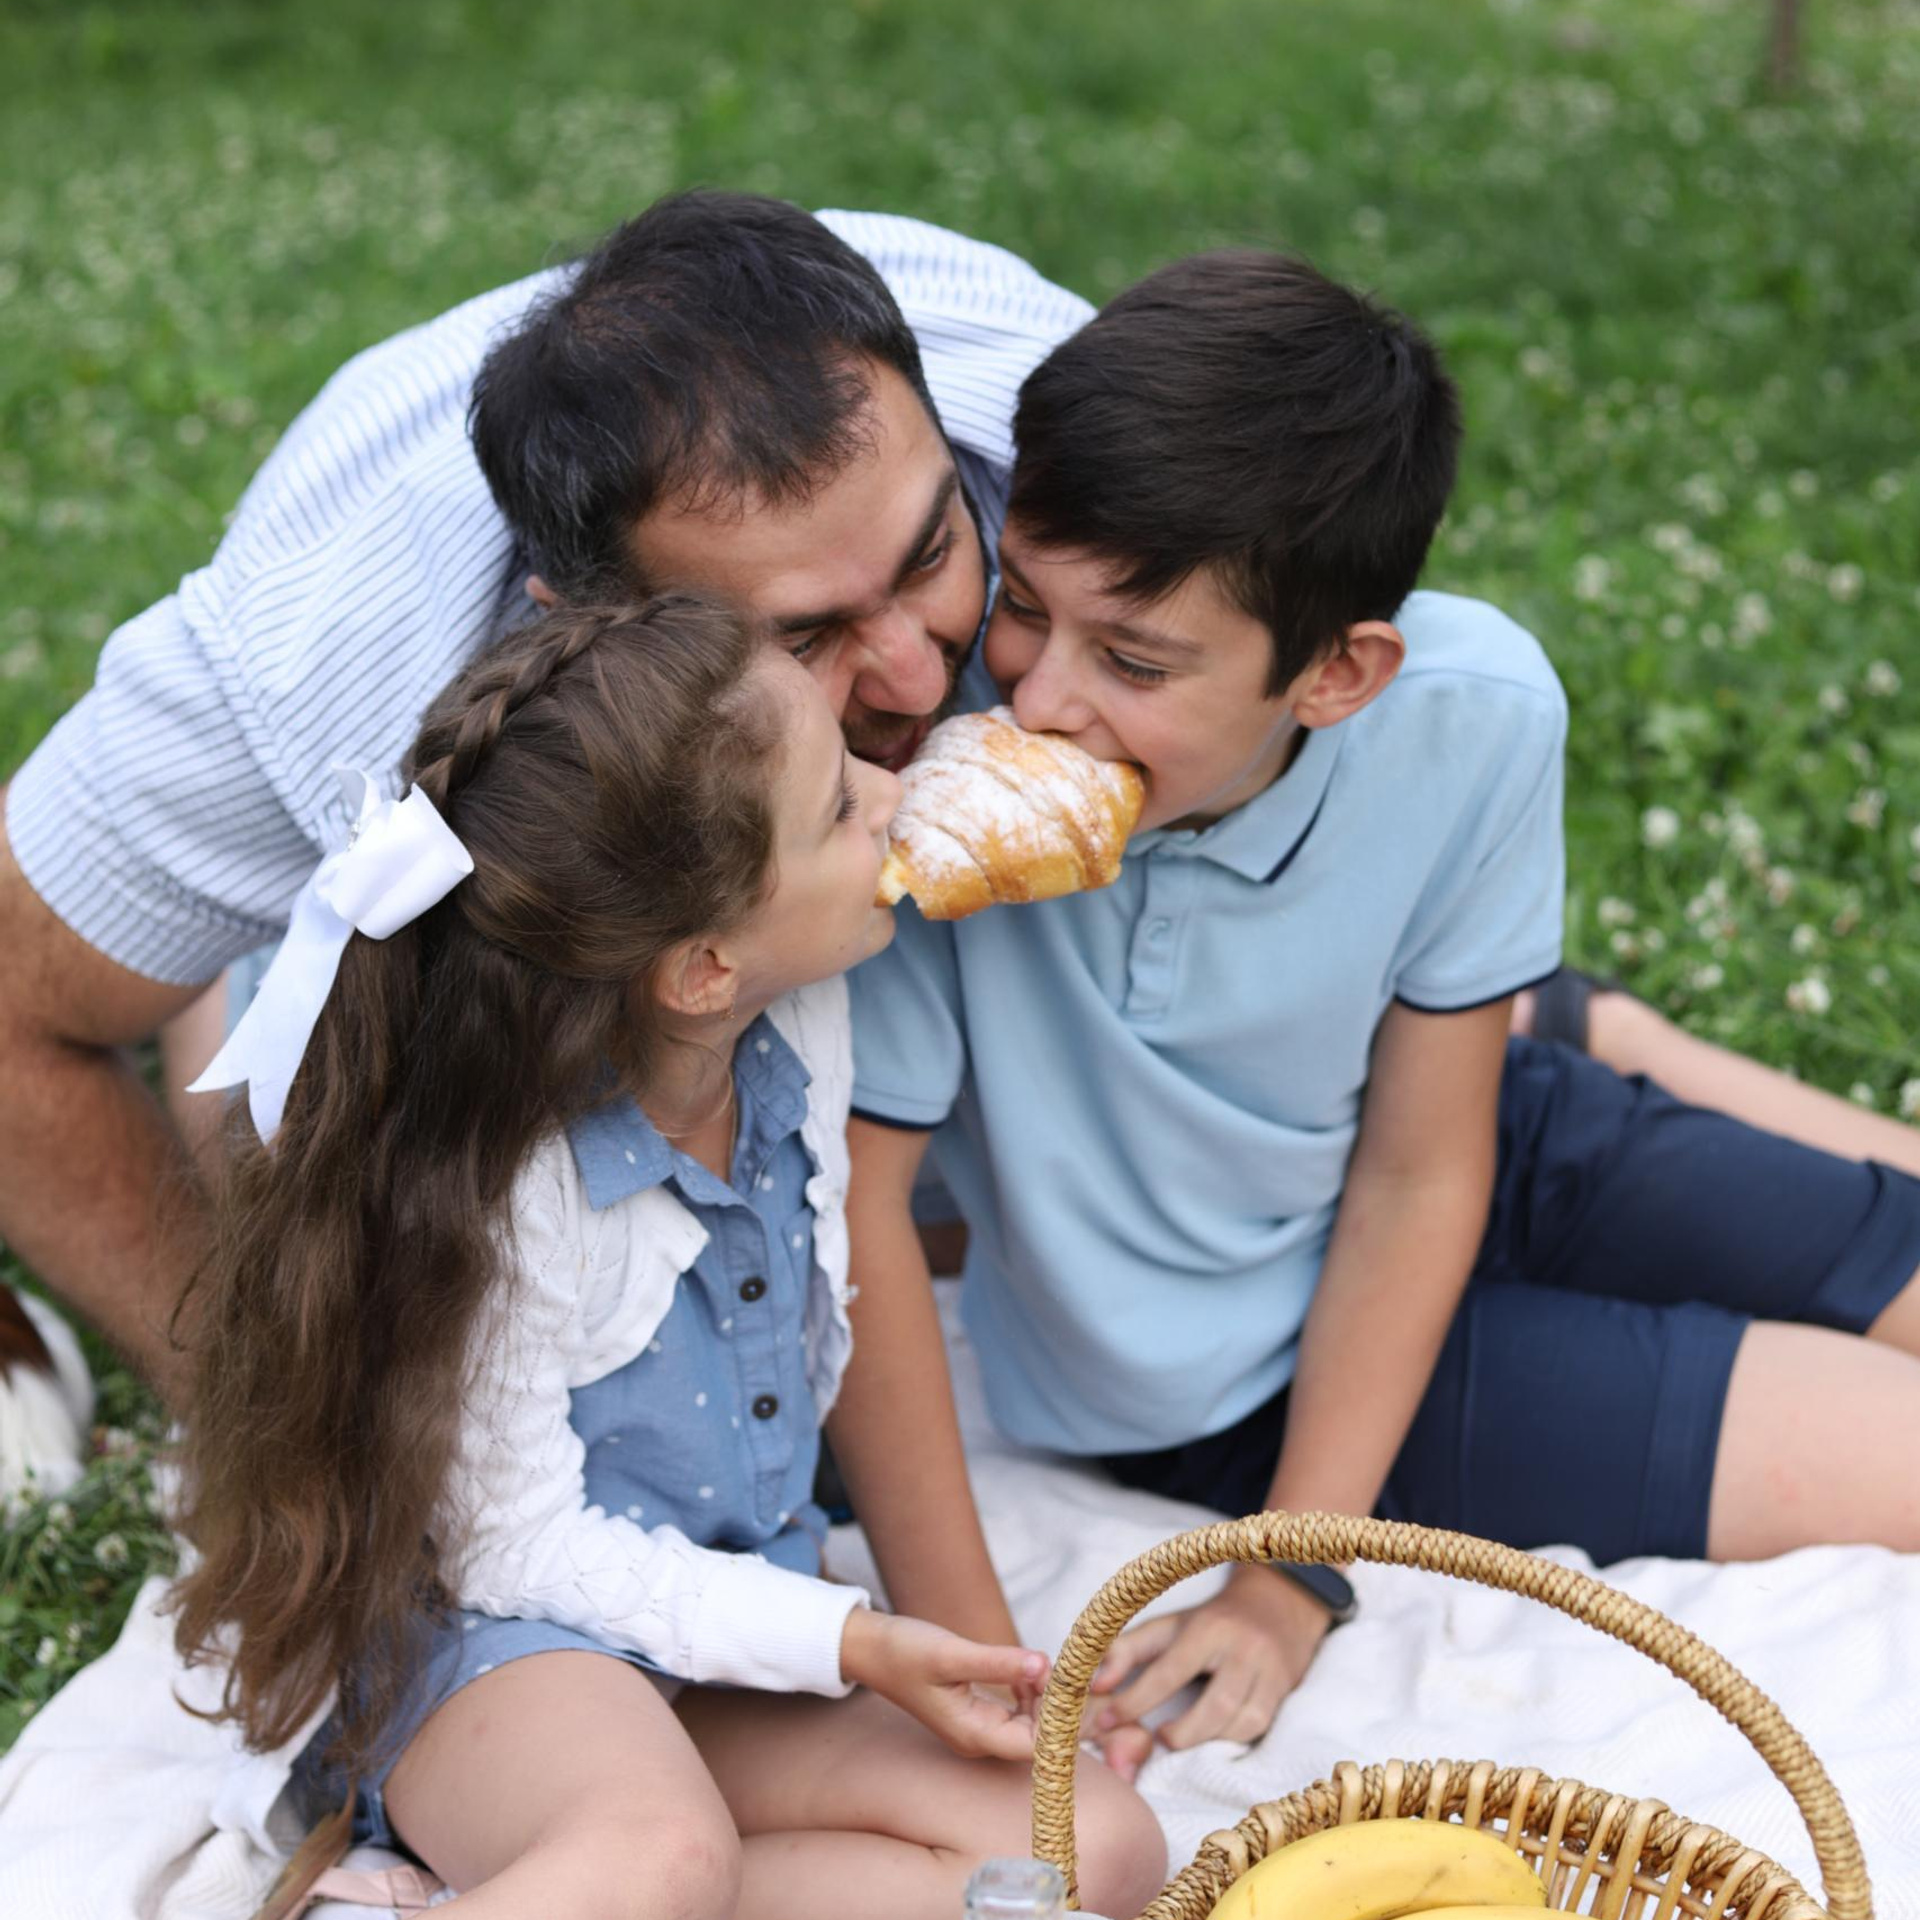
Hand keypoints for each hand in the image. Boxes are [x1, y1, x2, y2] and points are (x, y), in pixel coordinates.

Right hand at [840, 1607, 1049, 1760]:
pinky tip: (1026, 1666)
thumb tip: (1046, 1666)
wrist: (871, 1647)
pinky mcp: (975, 1710)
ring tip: (1044, 1663)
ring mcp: (976, 1726)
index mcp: (974, 1734)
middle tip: (1063, 1668)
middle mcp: (978, 1738)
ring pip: (1030, 1724)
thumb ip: (999, 1663)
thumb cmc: (905, 1651)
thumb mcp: (953, 1654)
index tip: (1067, 1682)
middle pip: (1037, 1738)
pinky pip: (1016, 1711)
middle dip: (1056, 1707)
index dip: (1059, 1720)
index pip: (1036, 1746)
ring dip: (1044, 1697)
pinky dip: (1029, 1690)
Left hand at [1087, 1569, 1330, 1781]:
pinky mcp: (1284, 1691)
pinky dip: (1228, 1738)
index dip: (1134, 1700)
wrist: (1276, 1607)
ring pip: (1239, 1722)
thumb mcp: (1167, 1626)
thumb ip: (1126, 1651)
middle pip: (1214, 1706)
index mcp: (1207, 1627)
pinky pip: (1256, 1728)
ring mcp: (1269, 1671)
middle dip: (1181, 1733)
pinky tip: (1211, 1734)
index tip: (1106, 1721)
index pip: (1169, 1670)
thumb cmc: (1210, 1622)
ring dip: (1204, 1739)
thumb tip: (1094, 1685)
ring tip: (1178, 1737)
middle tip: (1156, 1738)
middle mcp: (1242, 1648)